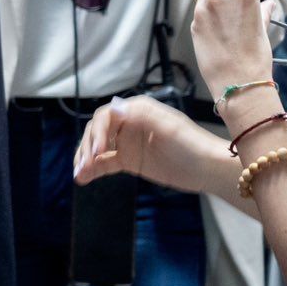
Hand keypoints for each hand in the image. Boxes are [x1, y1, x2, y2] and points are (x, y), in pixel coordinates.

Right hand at [73, 93, 226, 192]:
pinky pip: (105, 163)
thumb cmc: (191, 144)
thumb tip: (112, 107)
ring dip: (86, 159)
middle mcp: (127, 124)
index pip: (105, 117)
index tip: (98, 151)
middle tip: (86, 164)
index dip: (97, 132)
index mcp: (136, 111)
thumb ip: (141, 116)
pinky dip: (93, 169)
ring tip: (78, 173)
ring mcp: (127, 143)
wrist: (208, 169)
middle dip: (88, 147)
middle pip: (97, 132)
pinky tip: (83, 178)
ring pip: (97, 148)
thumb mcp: (168, 127)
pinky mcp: (129, 160)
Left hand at [182, 0, 274, 101]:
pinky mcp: (193, 20)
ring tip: (224, 18)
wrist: (239, 83)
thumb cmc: (256, 54)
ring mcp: (203, 6)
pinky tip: (217, 31)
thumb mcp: (264, 26)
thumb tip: (267, 3)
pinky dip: (206, 11)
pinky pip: (198, 6)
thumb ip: (263, 8)